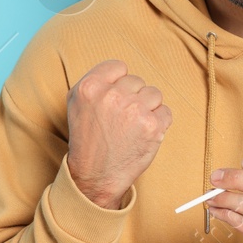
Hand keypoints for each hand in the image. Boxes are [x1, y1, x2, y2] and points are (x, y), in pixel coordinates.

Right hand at [66, 60, 172, 208]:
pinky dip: (158, 123)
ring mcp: (134, 110)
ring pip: (154, 94)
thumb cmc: (88, 139)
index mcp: (90, 86)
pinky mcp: (152, 126)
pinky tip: (143, 135)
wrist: (95, 175)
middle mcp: (112, 95)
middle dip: (133, 98)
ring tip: (132, 127)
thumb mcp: (76, 103)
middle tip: (122, 119)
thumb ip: (96, 81)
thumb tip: (120, 71)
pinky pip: (165, 112)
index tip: (115, 99)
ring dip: (148, 109)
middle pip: (137, 81)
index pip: (118, 66)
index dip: (118, 83)